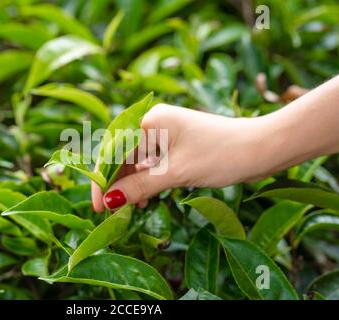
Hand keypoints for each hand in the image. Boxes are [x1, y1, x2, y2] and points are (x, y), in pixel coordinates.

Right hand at [91, 104, 270, 211]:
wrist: (262, 148)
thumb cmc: (220, 154)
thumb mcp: (176, 173)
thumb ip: (140, 186)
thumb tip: (110, 201)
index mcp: (150, 121)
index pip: (114, 151)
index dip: (103, 180)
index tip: (99, 206)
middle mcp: (155, 123)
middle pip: (123, 156)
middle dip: (116, 183)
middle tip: (110, 211)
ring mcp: (166, 134)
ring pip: (137, 162)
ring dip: (131, 185)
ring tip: (128, 209)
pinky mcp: (177, 146)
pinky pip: (152, 164)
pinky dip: (147, 182)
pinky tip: (145, 199)